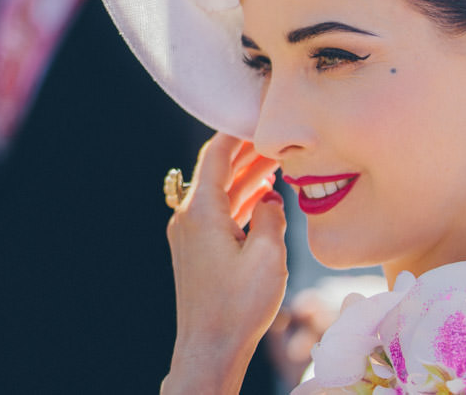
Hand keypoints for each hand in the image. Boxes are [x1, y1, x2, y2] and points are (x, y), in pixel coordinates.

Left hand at [161, 133, 286, 394]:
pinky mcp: (195, 252)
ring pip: (219, 194)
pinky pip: (218, 215)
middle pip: (217, 172)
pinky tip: (263, 200)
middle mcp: (188, 217)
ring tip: (276, 165)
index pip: (216, 155)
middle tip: (276, 140)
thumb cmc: (237, 306)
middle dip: (247, 154)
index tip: (258, 116)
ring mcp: (189, 235)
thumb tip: (269, 198)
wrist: (209, 349)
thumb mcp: (268, 256)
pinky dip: (239, 203)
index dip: (237, 132)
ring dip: (246, 180)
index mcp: (201, 211)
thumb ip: (271, 216)